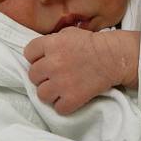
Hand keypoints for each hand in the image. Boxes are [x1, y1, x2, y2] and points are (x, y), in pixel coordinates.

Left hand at [24, 28, 139, 114]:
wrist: (113, 58)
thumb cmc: (92, 44)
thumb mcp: (68, 33)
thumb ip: (51, 41)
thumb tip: (38, 52)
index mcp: (51, 44)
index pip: (28, 53)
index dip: (36, 57)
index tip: (44, 59)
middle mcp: (53, 63)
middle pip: (32, 75)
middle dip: (42, 75)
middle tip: (53, 74)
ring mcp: (61, 82)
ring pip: (41, 94)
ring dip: (50, 92)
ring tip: (60, 88)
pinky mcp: (72, 98)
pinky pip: (57, 108)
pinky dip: (63, 105)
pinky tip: (70, 97)